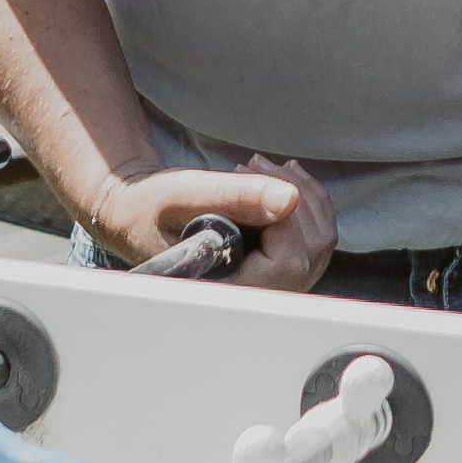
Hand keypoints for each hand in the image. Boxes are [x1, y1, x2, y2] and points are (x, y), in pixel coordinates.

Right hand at [90, 161, 334, 292]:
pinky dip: (307, 203)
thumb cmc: (152, 210)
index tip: (250, 177)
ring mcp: (276, 289)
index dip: (282, 214)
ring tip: (261, 169)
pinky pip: (317, 239)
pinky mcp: (284, 273)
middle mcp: (258, 297)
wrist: (140, 219)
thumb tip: (289, 198)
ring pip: (321, 241)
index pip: (286, 260)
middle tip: (251, 165)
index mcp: (229, 289)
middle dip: (293, 193)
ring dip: (303, 194)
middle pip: (312, 248)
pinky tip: (280, 183)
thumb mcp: (183, 193)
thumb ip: (233, 196)